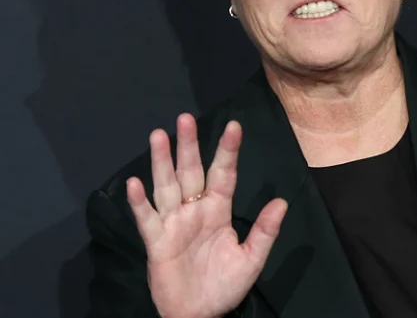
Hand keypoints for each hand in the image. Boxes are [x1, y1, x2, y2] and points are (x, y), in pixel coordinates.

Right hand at [126, 113, 288, 317]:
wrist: (199, 315)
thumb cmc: (224, 285)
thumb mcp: (251, 260)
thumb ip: (265, 231)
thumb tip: (281, 201)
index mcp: (218, 210)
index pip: (223, 174)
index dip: (227, 151)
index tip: (234, 126)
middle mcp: (194, 210)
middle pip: (190, 172)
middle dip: (188, 146)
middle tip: (185, 118)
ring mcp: (173, 223)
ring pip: (166, 187)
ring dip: (162, 162)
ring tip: (159, 136)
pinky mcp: (156, 241)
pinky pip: (147, 219)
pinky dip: (139, 203)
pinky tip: (134, 183)